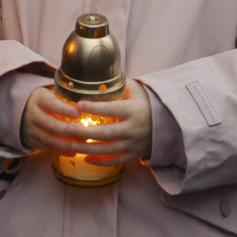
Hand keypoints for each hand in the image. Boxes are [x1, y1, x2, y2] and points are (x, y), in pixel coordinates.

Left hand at [20, 81, 151, 164]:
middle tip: (67, 128)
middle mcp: (133, 128)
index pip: (111, 109)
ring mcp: (134, 144)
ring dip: (88, 148)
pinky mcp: (134, 155)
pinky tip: (86, 159)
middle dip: (85, 132)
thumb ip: (120, 84)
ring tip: (71, 144)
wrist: (169, 124)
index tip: (78, 104)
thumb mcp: (138, 90)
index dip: (94, 108)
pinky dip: (101, 162)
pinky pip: (116, 161)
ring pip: (108, 150)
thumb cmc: (146, 103)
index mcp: (133, 110)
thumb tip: (99, 74)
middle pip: (106, 133)